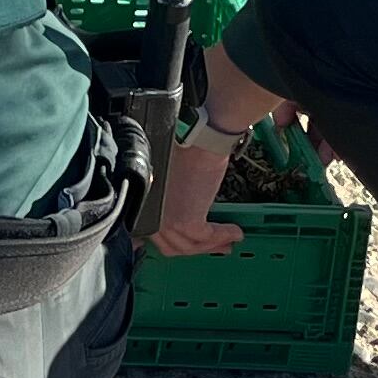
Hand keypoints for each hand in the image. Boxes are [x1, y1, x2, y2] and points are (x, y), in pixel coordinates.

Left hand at [144, 37, 298, 257]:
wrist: (200, 130)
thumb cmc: (186, 136)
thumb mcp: (169, 163)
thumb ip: (169, 182)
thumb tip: (181, 190)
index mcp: (141, 194)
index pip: (148, 229)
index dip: (166, 240)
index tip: (185, 243)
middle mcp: (146, 209)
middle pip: (169, 243)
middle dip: (194, 248)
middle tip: (216, 246)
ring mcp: (163, 217)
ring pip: (187, 245)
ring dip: (211, 246)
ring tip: (228, 241)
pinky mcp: (185, 220)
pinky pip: (205, 239)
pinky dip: (222, 238)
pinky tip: (235, 232)